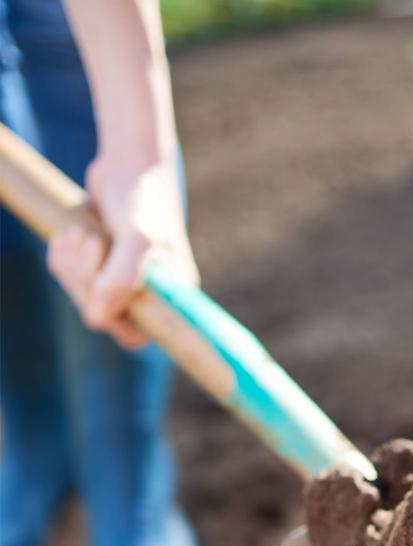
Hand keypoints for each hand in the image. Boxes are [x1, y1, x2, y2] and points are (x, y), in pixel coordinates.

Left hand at [47, 156, 197, 350]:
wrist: (128, 161)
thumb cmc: (142, 197)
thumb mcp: (137, 238)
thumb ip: (121, 279)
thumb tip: (97, 318)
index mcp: (170, 296)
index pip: (136, 336)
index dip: (114, 321)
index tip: (103, 292)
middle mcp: (147, 292)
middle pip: (101, 316)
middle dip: (86, 282)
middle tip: (92, 243)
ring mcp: (121, 279)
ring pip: (81, 297)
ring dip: (73, 266)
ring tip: (85, 234)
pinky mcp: (98, 264)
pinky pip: (68, 278)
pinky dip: (62, 257)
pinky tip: (72, 234)